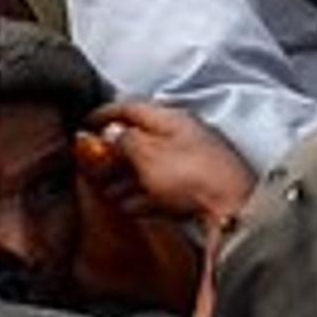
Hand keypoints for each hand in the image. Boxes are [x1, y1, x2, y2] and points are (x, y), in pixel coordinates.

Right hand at [82, 100, 257, 236]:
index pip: (131, 107)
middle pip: (140, 139)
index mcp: (171, 118)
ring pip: (150, 166)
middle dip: (113, 153)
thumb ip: (124, 140)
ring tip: (104, 191)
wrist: (231, 209)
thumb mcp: (147, 153)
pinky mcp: (197, 191)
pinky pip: (162, 189)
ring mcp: (192, 164)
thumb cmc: (189, 175)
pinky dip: (142, 196)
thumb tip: (112, 132)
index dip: (105, 114)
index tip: (85, 124)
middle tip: (91, 165)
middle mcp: (182, 137)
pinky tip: (129, 207)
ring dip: (125, 178)